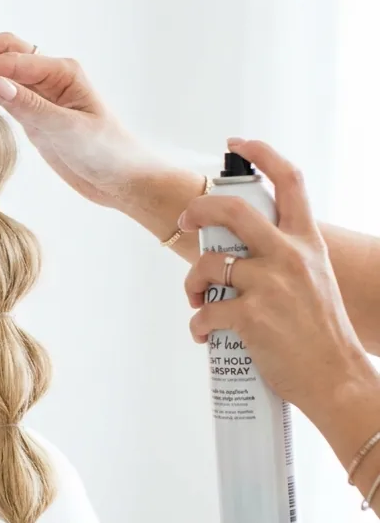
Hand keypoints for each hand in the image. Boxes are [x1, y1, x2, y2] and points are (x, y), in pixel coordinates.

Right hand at [0, 33, 164, 209]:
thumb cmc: (107, 153)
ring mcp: (42, 95)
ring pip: (3, 70)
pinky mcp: (35, 115)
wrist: (122, 181)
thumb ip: (30, 107)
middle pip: (6, 51)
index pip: (10, 62)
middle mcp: (51, 77)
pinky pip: (5, 94)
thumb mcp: (67, 131)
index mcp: (62, 71)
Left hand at [181, 138, 373, 420]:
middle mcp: (290, 256)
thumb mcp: (314, 282)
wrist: (338, 380)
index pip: (290, 181)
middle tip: (184, 222)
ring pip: (208, 264)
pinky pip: (204, 312)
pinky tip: (205, 335)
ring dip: (191, 284)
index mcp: (307, 243)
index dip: (262, 153)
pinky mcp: (251, 317)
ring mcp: (270, 285)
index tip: (239, 142)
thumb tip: (242, 255)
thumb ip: (285, 260)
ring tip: (196, 301)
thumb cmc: (322, 337)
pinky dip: (197, 325)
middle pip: (231, 210)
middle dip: (197, 210)